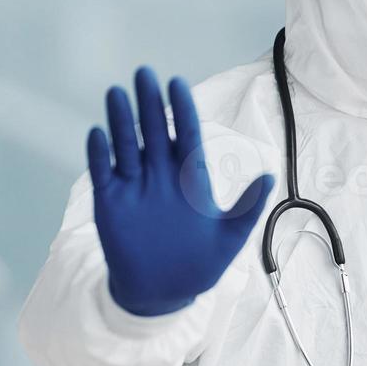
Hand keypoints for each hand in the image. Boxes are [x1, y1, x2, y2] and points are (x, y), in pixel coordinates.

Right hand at [88, 67, 272, 315]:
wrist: (162, 293)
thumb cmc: (199, 264)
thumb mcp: (229, 239)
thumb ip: (248, 208)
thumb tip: (269, 176)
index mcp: (191, 180)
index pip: (186, 136)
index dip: (182, 110)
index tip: (177, 83)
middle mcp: (161, 177)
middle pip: (154, 132)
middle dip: (150, 104)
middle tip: (144, 72)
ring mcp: (134, 188)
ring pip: (126, 145)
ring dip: (120, 120)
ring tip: (116, 92)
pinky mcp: (110, 203)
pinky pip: (102, 173)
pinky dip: (99, 154)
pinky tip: (97, 133)